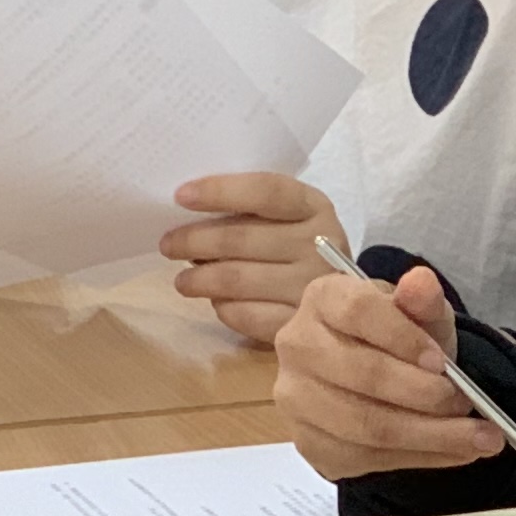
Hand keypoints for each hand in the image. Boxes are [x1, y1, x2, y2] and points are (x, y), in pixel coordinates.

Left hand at [161, 171, 350, 344]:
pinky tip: (215, 301)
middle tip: (168, 245)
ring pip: (236, 280)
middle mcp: (318, 244)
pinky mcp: (300, 324)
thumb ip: (251, 208)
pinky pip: (246, 315)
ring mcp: (312, 287)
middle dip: (194, 241)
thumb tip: (187, 214)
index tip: (180, 196)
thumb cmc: (299, 246)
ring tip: (183, 280)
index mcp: (313, 206)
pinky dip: (223, 307)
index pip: (265, 191)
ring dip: (199, 279)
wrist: (346, 300)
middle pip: (241, 239)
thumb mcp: (288, 218)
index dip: (220, 191)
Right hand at [271, 262, 506, 478]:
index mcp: (323, 299)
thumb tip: (422, 283)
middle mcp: (297, 345)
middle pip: (363, 374)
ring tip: (478, 438)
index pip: (358, 312)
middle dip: (425, 394)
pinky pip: (366, 458)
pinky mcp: (308, 442)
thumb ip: (422, 301)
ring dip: (431, 435)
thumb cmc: (402, 340)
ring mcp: (296, 397)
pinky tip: (452, 452)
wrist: (382, 382)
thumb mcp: (421, 315)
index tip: (443, 363)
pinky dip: (418, 458)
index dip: (404, 338)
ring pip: (366, 425)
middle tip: (466, 404)